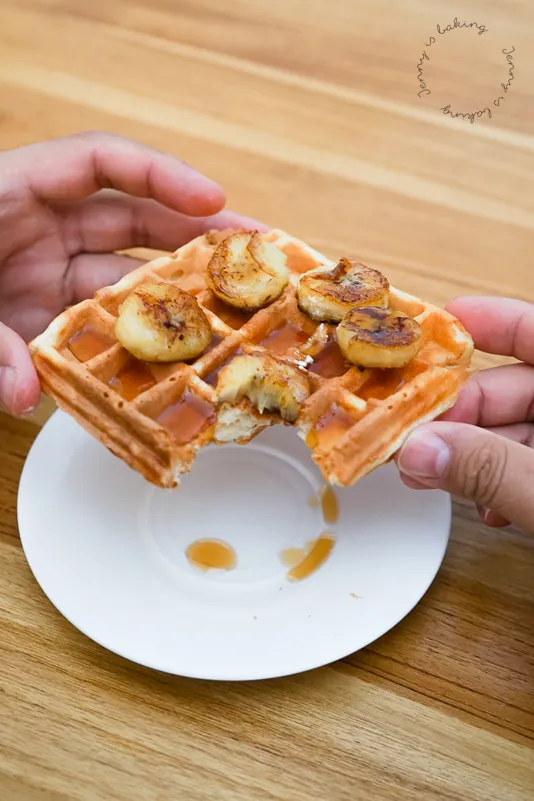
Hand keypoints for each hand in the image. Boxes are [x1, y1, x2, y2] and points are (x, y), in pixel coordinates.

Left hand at [0, 131, 263, 416]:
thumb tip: (23, 395)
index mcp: (10, 194)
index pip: (100, 164)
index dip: (162, 174)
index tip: (214, 197)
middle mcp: (36, 231)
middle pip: (133, 218)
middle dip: (196, 232)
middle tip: (255, 254)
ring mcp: (40, 277)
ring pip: (126, 276)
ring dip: (178, 293)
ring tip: (233, 310)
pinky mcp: (38, 319)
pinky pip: (98, 326)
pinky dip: (133, 341)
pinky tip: (171, 359)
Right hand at [397, 297, 533, 533]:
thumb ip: (492, 469)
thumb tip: (416, 450)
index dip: (488, 321)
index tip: (433, 330)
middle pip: (516, 389)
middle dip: (460, 414)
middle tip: (410, 439)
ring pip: (520, 432)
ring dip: (474, 455)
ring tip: (431, 478)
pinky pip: (533, 466)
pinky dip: (505, 482)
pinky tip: (488, 508)